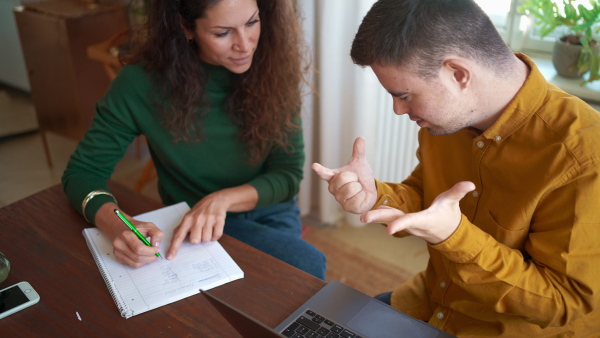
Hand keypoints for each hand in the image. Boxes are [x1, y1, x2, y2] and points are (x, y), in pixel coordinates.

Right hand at [111, 218, 163, 267]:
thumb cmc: (136, 228)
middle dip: (150, 257)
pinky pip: (132, 264)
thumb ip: (156, 234)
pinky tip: (143, 255)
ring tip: (150, 255)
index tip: (157, 249)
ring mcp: (117, 252)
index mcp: (126, 235)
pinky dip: (140, 262)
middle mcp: (119, 244)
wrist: (121, 228)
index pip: (139, 249)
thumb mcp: (149, 226)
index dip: (151, 251)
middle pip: (137, 258)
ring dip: (146, 261)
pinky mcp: (118, 257)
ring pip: (135, 263)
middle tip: (156, 254)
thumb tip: (156, 245)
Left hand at [166, 192, 227, 259]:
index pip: (178, 236)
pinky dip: (215, 236)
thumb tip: (173, 240)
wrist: (216, 200)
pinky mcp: (219, 220)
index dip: (174, 247)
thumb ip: (181, 228)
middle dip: (198, 239)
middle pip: (194, 240)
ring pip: (206, 239)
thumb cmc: (200, 210)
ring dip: (207, 237)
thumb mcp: (188, 216)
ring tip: (207, 228)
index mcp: (187, 219)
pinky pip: (216, 236)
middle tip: (200, 231)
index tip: (170, 257)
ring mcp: (208, 219)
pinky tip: (214, 229)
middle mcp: (197, 219)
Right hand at [312, 137, 376, 213]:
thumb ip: (358, 151)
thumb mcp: (360, 164)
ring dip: (359, 187)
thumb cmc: (361, 178)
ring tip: (358, 189)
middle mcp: (333, 188)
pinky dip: (362, 196)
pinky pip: (356, 198)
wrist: (370, 192)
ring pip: (350, 188)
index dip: (320, 170)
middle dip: (354, 177)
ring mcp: (339, 199)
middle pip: (343, 178)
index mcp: (333, 177)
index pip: (324, 173)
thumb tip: (360, 137)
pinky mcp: (347, 208)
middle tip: (356, 181)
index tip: (314, 166)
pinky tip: (360, 197)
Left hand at [360, 181, 474, 243]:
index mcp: (424, 220)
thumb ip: (458, 192)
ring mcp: (405, 225)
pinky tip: (367, 211)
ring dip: (375, 217)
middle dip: (379, 219)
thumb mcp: (453, 203)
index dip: (400, 224)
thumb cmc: (448, 215)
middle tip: (363, 219)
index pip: (410, 221)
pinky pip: (387, 218)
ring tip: (362, 216)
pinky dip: (377, 215)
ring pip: (388, 220)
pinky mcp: (401, 223)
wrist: (446, 232)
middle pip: (393, 221)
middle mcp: (412, 225)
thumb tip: (470, 184)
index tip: (388, 230)